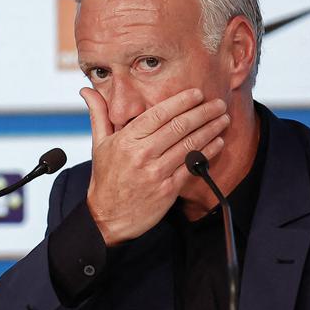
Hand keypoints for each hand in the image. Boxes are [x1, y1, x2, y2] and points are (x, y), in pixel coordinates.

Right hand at [81, 87, 228, 245]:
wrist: (108, 218)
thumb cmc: (106, 179)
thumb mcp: (99, 144)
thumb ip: (98, 114)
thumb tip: (86, 91)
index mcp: (126, 140)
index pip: (158, 114)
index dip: (181, 102)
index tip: (197, 93)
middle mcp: (142, 154)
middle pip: (178, 127)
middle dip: (202, 113)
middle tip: (218, 104)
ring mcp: (156, 173)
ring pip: (189, 145)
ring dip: (210, 130)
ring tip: (222, 119)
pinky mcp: (168, 189)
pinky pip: (192, 166)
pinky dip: (207, 153)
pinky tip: (217, 142)